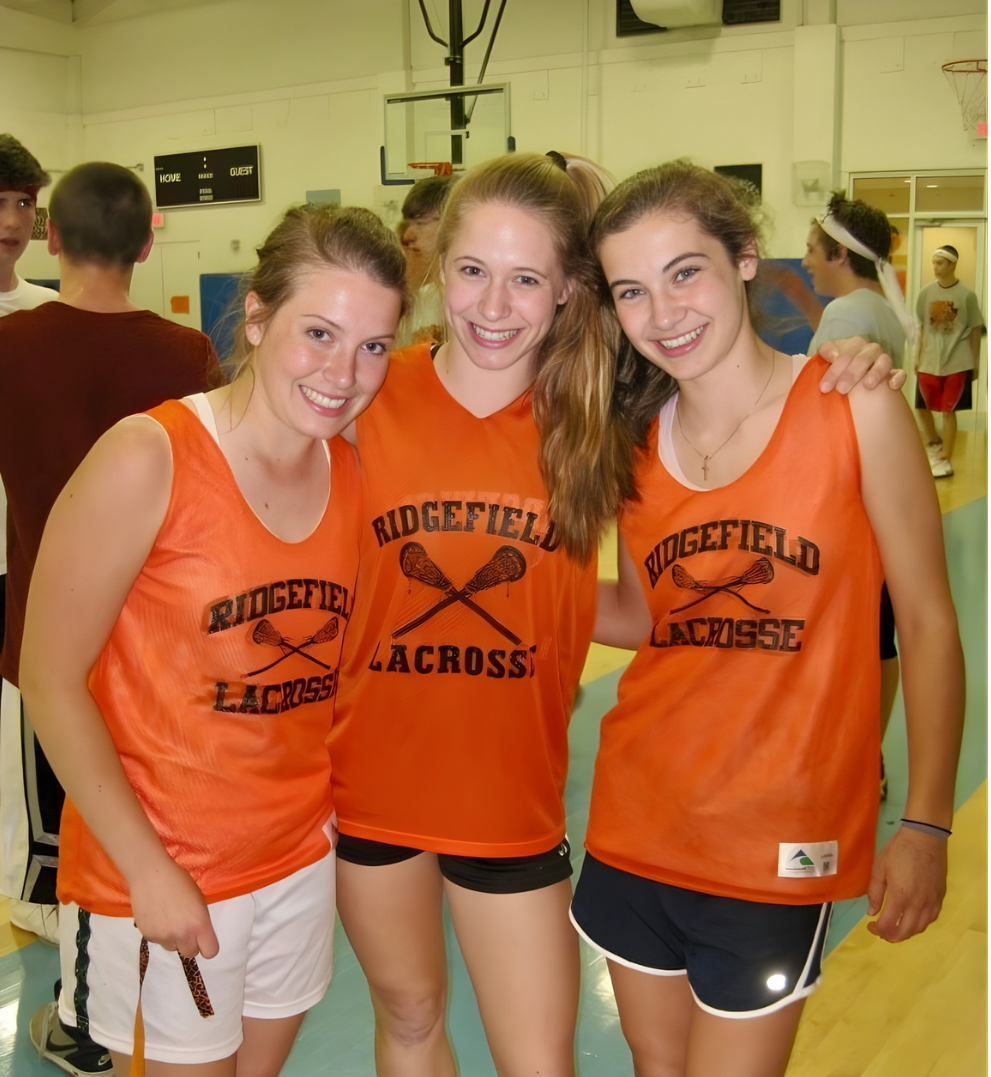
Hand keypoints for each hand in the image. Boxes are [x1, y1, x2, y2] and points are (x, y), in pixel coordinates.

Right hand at [129, 857, 218, 959]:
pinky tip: (157, 917)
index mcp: (199, 923)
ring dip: (173, 939)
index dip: (208, 946)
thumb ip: (201, 921)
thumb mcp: (199, 900)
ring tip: (169, 919)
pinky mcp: (148, 936)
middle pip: (190, 954)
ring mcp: (163, 937)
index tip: (204, 939)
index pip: (210, 952)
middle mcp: (182, 934)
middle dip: (190, 944)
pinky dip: (159, 933)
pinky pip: (158, 942)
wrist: (151, 874)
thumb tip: (199, 935)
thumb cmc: (179, 881)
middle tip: (185, 928)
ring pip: (173, 948)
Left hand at [816, 337, 905, 393]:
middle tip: (841, 390)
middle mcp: (870, 350)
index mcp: (854, 345)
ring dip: (876, 372)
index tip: (824, 387)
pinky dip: (897, 378)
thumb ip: (826, 351)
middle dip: (851, 374)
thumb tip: (833, 354)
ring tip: (867, 385)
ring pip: (884, 361)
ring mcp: (884, 361)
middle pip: (863, 358)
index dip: (834, 370)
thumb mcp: (827, 359)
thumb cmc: (837, 369)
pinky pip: (900, 373)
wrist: (852, 380)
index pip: (845, 353)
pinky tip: (891, 387)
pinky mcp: (895, 373)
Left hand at [866, 827, 946, 941]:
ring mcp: (931, 902)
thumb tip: (871, 912)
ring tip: (895, 926)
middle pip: (905, 932)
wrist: (925, 838)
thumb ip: (875, 892)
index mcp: (900, 897)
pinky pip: (931, 919)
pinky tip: (912, 919)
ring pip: (919, 928)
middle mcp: (918, 904)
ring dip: (905, 932)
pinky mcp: (940, 898)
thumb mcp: (880, 868)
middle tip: (881, 930)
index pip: (888, 925)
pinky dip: (919, 924)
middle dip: (890, 936)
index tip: (870, 924)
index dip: (877, 930)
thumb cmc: (899, 850)